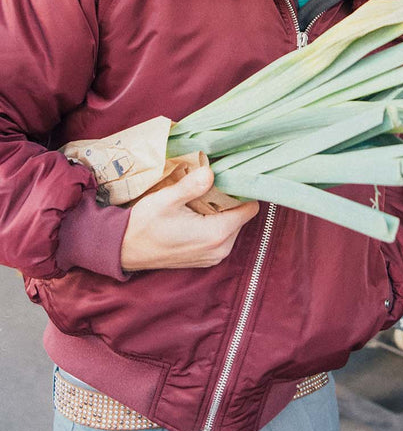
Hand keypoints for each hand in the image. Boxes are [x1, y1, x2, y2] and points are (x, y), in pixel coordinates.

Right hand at [120, 165, 258, 270]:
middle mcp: (221, 249)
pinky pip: (221, 235)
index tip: (230, 176)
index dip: (243, 190)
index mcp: (216, 234)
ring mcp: (214, 256)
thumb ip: (192, 186)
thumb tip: (211, 171)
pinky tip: (197, 211)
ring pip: (232, 224)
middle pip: (242, 216)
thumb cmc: (144, 225)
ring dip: (221, 210)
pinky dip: (214, 221)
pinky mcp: (206, 258)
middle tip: (212, 183)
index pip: (250, 208)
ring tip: (201, 196)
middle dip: (230, 199)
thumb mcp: (166, 200)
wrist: (124, 249)